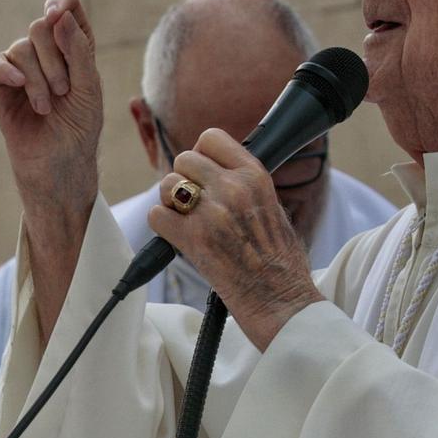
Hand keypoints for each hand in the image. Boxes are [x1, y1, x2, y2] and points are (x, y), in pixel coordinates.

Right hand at [0, 0, 104, 232]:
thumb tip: (57, 15)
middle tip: (64, 92)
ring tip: (47, 107)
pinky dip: (6, 71)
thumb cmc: (79, 128)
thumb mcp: (89, 88)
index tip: (57, 12)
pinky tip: (17, 85)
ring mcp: (20, 66)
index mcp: (73, 45)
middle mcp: (46, 50)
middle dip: (55, 59)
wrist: (58, 164)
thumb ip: (78, 50)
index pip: (66, 5)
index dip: (60, 1)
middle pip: (41, 26)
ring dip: (38, 79)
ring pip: (21, 48)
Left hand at [146, 130, 326, 349]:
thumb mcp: (273, 208)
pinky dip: (163, 228)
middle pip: (183, 159)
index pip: (211, 138)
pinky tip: (179, 239)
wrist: (281, 300)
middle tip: (193, 203)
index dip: (201, 154)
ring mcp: (211, 212)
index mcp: (255, 176)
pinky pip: (157, 216)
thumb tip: (217, 174)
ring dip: (170, 204)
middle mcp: (233, 188)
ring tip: (187, 222)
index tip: (203, 172)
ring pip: (167, 185)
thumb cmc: (280, 261)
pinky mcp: (192, 239)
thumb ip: (245, 186)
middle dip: (183, 180)